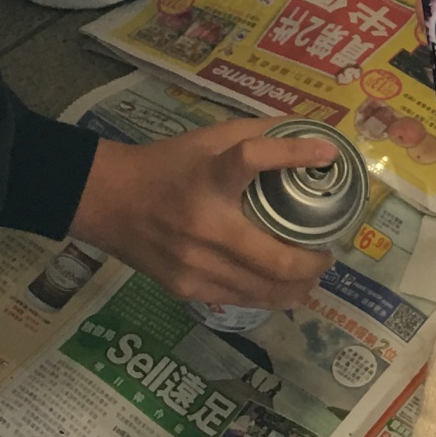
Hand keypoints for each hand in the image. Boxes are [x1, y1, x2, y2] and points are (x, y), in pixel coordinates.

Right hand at [75, 120, 342, 306]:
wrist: (107, 201)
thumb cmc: (167, 165)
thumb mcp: (209, 138)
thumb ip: (258, 136)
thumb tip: (312, 137)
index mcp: (209, 178)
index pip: (251, 158)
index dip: (293, 154)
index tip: (327, 154)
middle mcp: (204, 226)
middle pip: (276, 259)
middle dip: (313, 264)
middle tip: (328, 256)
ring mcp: (194, 265)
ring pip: (264, 291)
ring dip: (298, 287)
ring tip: (312, 276)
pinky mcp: (185, 288)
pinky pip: (241, 300)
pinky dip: (269, 296)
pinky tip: (282, 288)